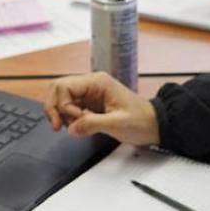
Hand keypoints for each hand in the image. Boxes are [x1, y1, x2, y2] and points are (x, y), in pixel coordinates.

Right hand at [43, 72, 160, 145]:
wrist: (155, 125)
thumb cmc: (142, 120)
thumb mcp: (117, 123)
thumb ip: (92, 124)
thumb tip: (72, 128)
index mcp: (97, 82)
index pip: (65, 86)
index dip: (62, 105)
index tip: (73, 120)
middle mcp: (91, 85)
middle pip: (58, 89)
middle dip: (54, 108)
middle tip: (58, 126)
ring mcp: (89, 94)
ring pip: (61, 98)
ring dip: (60, 113)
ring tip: (71, 127)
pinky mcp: (89, 105)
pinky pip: (69, 107)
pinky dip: (67, 118)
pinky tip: (76, 127)